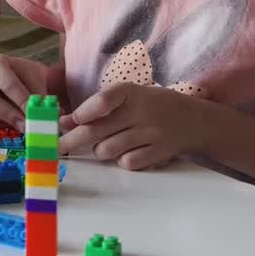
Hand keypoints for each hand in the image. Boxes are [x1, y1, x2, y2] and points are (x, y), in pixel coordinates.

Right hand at [0, 53, 63, 131]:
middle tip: (25, 127)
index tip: (33, 113)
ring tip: (16, 127)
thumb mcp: (37, 81)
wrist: (19, 78)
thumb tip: (54, 116)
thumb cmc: (26, 78)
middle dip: (8, 115)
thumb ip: (40, 97)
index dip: (20, 100)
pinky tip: (6, 128)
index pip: (6, 83)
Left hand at [58, 82, 208, 169]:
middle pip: (97, 130)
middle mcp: (141, 111)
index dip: (84, 112)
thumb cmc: (152, 107)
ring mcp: (151, 133)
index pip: (104, 99)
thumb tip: (66, 122)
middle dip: (72, 141)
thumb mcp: (129, 98)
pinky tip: (129, 151)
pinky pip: (126, 163)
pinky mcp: (159, 152)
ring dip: (100, 150)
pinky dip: (122, 160)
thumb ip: (98, 108)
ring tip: (109, 143)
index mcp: (131, 92)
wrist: (195, 121)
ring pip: (107, 150)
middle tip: (59, 147)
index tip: (69, 121)